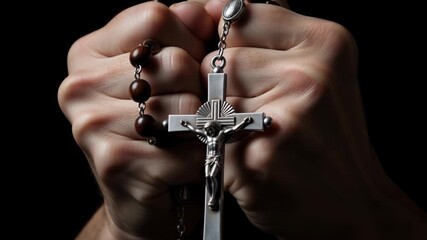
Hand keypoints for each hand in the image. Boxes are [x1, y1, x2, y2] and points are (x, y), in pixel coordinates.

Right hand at [58, 1, 213, 237]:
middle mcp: (80, 85)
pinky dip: (198, 159)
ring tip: (183, 139)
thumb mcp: (165, 74)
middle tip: (187, 113)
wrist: (142, 198)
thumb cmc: (158, 131)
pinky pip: (186, 148)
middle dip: (197, 90)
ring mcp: (91, 124)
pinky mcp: (113, 162)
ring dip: (199, 128)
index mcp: (89, 53)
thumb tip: (208, 12)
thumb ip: (184, 35)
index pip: (155, 17)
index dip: (190, 42)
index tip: (190, 68)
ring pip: (185, 105)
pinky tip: (183, 165)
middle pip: (173, 62)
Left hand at [200, 0, 425, 237]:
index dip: (233, 46)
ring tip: (258, 136)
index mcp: (325, 44)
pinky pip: (206, 135)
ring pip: (208, 97)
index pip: (240, 19)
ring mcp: (281, 118)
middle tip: (260, 114)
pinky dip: (217, 146)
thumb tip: (208, 8)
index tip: (245, 70)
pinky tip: (250, 157)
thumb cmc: (327, 136)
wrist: (353, 205)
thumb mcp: (318, 70)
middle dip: (226, 86)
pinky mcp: (255, 158)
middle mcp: (308, 76)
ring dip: (220, 118)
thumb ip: (270, 35)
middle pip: (220, 60)